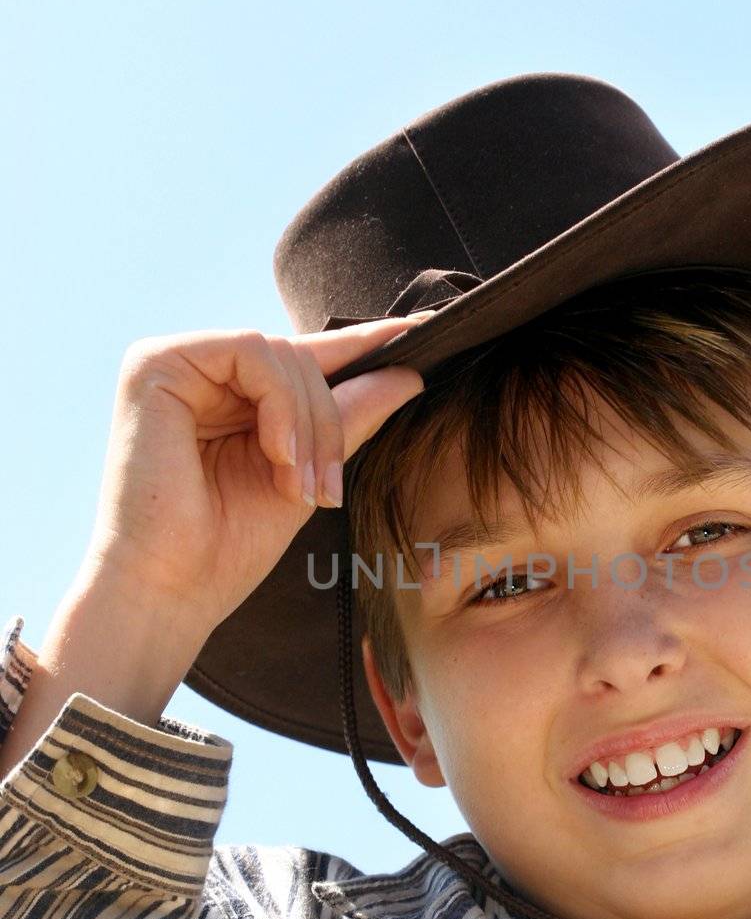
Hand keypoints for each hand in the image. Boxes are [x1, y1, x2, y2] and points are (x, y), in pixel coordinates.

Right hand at [80, 316, 427, 637]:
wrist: (171, 590)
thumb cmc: (227, 545)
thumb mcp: (309, 475)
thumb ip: (350, 419)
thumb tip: (410, 373)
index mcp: (230, 397)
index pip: (306, 357)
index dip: (363, 344)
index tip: (427, 329)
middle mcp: (200, 373)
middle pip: (300, 358)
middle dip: (329, 423)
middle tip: (327, 489)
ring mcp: (175, 363)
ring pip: (282, 353)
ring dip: (308, 424)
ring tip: (299, 486)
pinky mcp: (154, 364)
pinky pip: (251, 351)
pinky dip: (280, 405)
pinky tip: (276, 454)